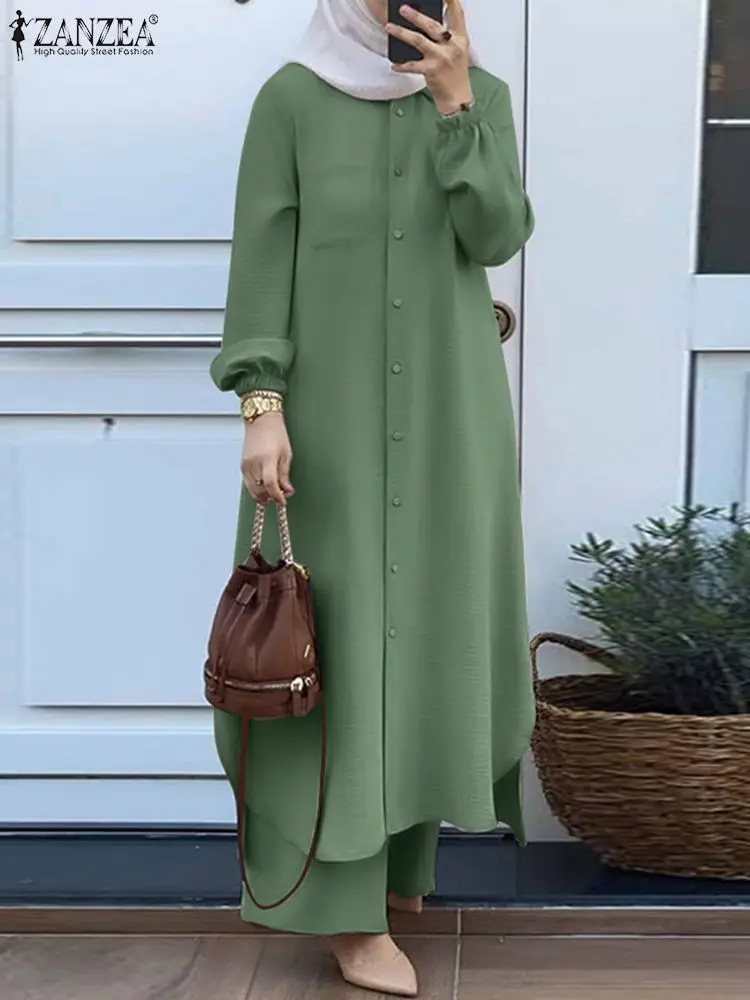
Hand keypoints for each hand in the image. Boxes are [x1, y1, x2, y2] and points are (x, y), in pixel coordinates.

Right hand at [241, 412, 293, 505]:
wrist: (261, 420)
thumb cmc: (276, 433)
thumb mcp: (286, 454)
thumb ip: (285, 475)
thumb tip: (287, 490)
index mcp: (267, 459)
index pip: (270, 484)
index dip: (277, 496)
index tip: (283, 500)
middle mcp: (254, 463)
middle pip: (259, 489)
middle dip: (270, 497)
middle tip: (280, 497)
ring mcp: (246, 464)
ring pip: (252, 488)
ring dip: (262, 495)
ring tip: (272, 493)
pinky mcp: (242, 465)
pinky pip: (248, 482)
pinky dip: (256, 488)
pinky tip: (264, 487)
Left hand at [386, 0, 472, 115]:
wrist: (458, 98)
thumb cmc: (455, 73)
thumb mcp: (457, 50)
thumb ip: (447, 35)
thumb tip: (427, 21)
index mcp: (460, 38)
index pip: (457, 13)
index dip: (451, 1)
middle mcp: (452, 46)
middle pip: (432, 25)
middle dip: (416, 16)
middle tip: (402, 8)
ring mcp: (441, 58)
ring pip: (418, 41)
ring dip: (402, 33)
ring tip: (389, 27)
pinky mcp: (431, 71)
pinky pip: (412, 65)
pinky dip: (402, 65)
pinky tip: (394, 64)